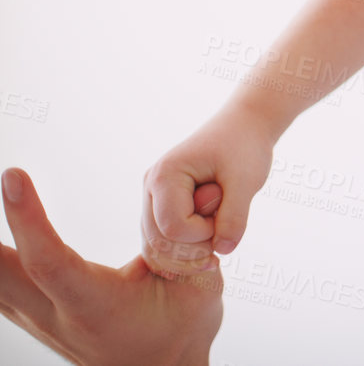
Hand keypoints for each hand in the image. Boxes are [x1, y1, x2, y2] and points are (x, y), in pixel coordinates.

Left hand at [2, 167, 222, 365]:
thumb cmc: (182, 327)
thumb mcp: (201, 284)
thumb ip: (193, 240)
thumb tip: (203, 192)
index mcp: (96, 305)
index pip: (49, 261)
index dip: (28, 218)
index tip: (13, 177)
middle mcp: (57, 316)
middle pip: (0, 276)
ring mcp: (39, 321)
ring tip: (0, 197)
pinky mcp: (34, 316)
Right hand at [141, 105, 276, 277]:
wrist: (244, 126)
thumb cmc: (245, 147)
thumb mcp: (246, 181)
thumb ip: (234, 217)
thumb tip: (223, 251)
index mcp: (165, 175)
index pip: (173, 227)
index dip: (203, 233)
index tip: (227, 213)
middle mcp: (150, 187)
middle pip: (159, 242)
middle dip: (194, 248)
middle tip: (225, 228)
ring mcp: (152, 197)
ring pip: (156, 246)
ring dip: (189, 253)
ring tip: (219, 234)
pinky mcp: (161, 206)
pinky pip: (162, 241)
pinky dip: (183, 251)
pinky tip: (210, 245)